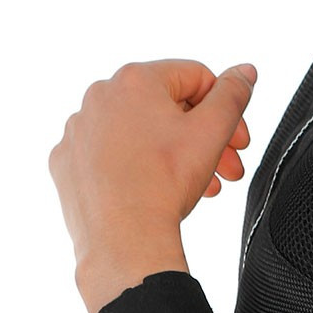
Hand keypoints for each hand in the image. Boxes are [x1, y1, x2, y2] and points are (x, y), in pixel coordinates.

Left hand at [47, 58, 257, 312]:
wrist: (124, 240)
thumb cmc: (163, 186)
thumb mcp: (212, 134)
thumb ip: (233, 96)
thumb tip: (244, 72)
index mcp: (136, 80)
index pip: (196, 79)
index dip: (226, 110)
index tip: (238, 142)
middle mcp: (101, 96)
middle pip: (168, 109)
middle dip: (205, 139)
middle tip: (227, 169)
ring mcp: (79, 130)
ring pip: (140, 134)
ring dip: (175, 156)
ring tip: (199, 188)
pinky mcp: (68, 163)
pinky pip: (110, 158)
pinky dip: (136, 170)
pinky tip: (155, 192)